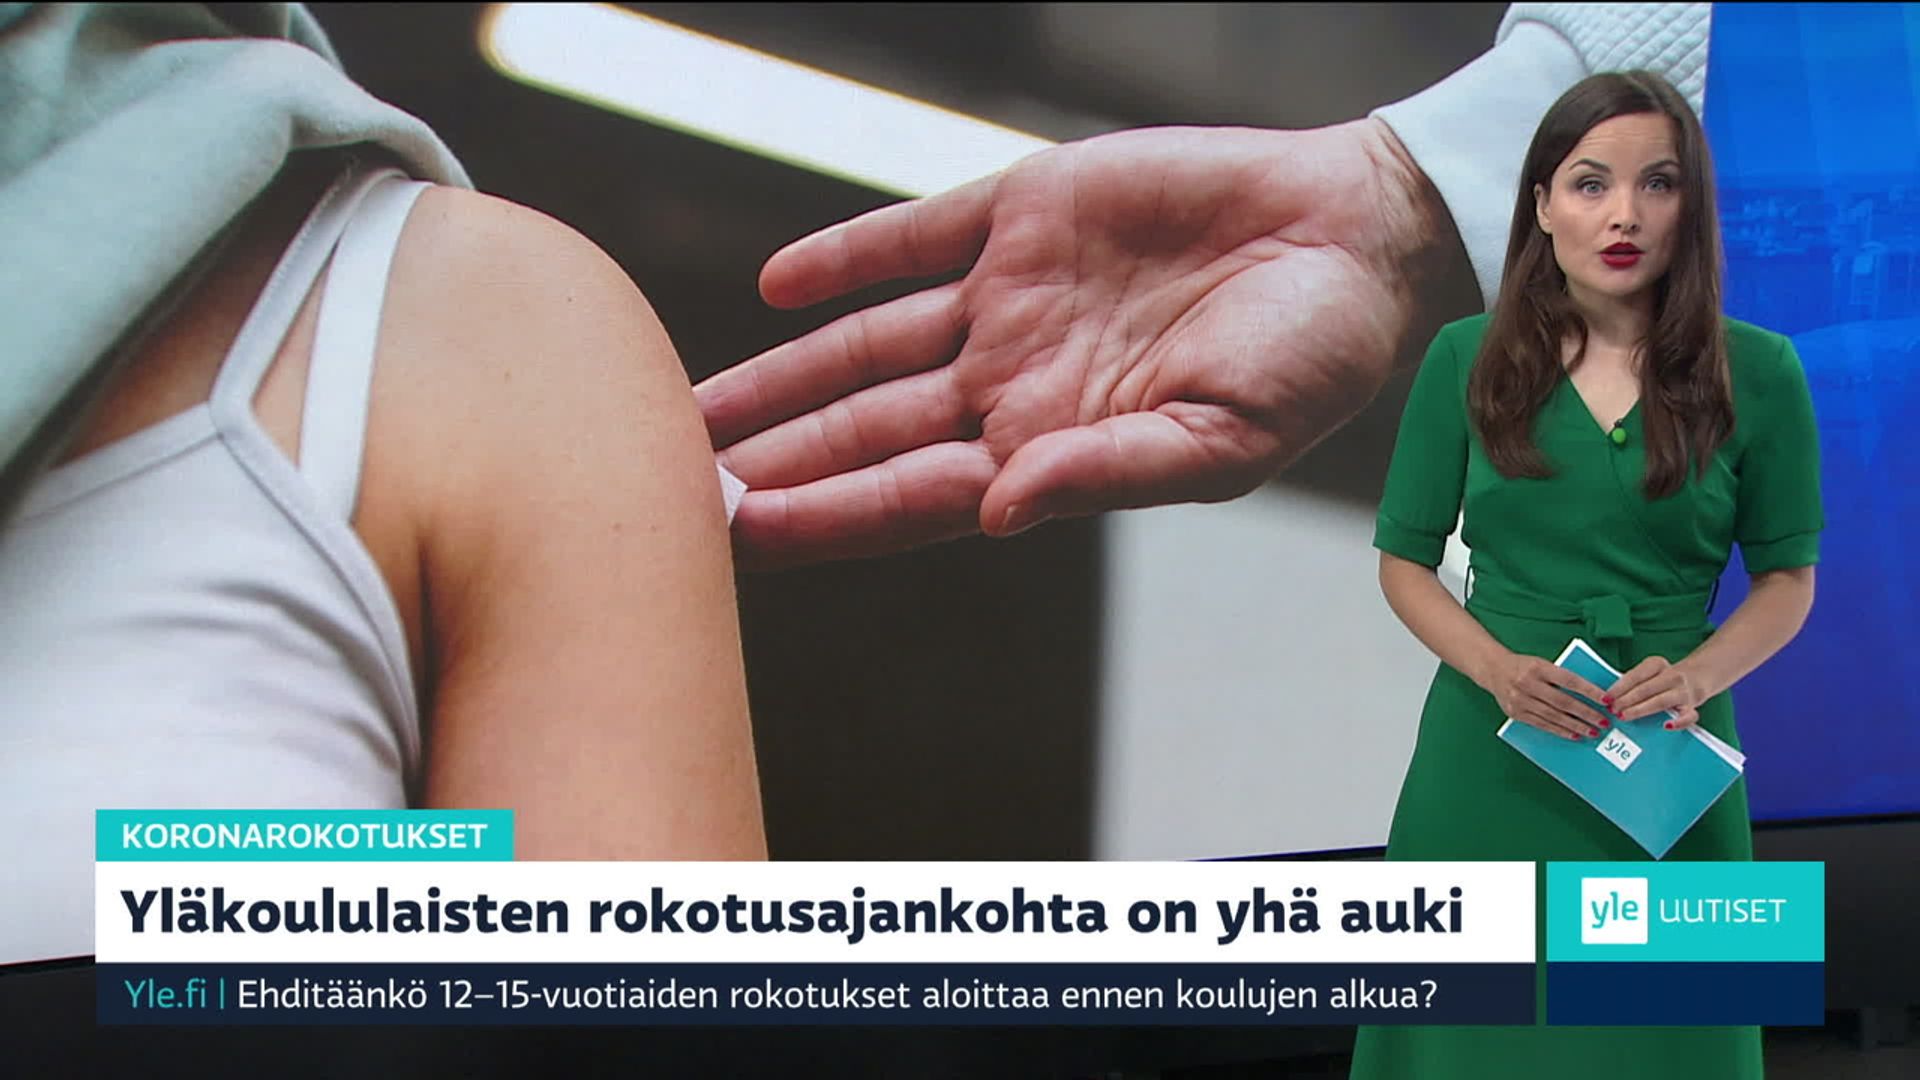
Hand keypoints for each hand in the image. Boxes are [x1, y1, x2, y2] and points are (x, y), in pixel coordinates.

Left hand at [696, 118, 1457, 568]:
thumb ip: (1105, 476)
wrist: (1354, 235)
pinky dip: (848, 258)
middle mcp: (1012, 383)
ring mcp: (1009, 300)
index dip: (820, 517)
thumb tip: (993, 513)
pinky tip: (779, 285)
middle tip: (666, 485)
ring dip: (780, 374)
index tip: (734, 535)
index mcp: (1053, 450)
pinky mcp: (1022, 212)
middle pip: (860, 431)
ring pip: (865, 345)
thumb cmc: (1311, 357)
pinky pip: (914, 237)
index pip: (907, 496)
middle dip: (770, 461)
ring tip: (692, 406)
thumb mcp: (1223, 439)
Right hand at [1484, 652, 1613, 741]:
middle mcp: (1528, 683)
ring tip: (1593, 731)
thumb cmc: (1523, 666)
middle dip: (1586, 713)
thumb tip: (1590, 694)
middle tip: (1604, 721)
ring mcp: (1520, 700)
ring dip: (1576, 726)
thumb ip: (1560, 676)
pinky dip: (1559, 731)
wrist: (1493, 669)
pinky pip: (1541, 724)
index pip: (1569, 680)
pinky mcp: (1515, 713)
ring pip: (1553, 716)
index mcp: (1538, 667)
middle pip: (1563, 702)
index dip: (1589, 691)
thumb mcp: (1541, 663)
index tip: (1606, 700)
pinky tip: (1573, 734)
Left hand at [1606, 656, 1703, 729]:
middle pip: (1645, 689)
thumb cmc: (1665, 677)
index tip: (1606, 698)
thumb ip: (1634, 682)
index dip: (1619, 687)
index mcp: (1657, 664)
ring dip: (1640, 710)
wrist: (1699, 675)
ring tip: (1624, 716)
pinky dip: (1679, 721)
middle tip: (1612, 709)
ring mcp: (1683, 691)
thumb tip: (1611, 697)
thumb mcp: (1650, 672)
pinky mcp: (1692, 706)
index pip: (1635, 675)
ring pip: (1660, 701)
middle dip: (1625, 700)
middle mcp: (1671, 676)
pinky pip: (1688, 716)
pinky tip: (1667, 726)